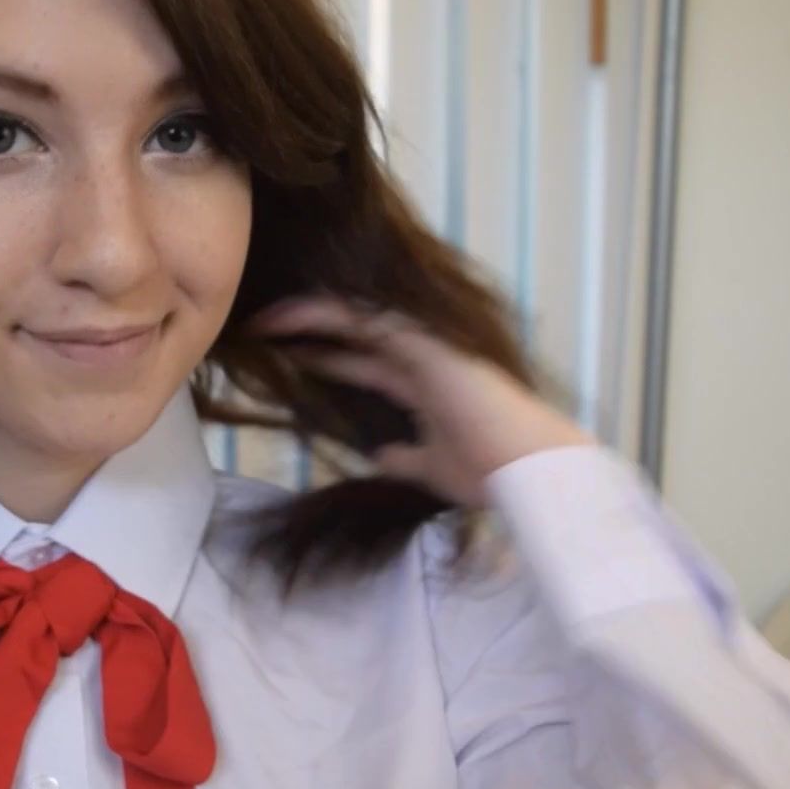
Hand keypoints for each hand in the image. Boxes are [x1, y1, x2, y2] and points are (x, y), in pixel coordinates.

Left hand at [248, 294, 594, 506]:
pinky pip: (363, 318)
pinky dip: (323, 316)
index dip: (328, 360)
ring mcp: (425, 345)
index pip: (366, 364)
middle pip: (356, 335)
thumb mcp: (432, 468)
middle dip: (310, 333)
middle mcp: (423, 358)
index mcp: (426, 385)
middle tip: (261, 330)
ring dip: (308, 317)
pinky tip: (288, 319)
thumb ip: (406, 457)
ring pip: (355, 318)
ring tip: (263, 319)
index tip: (286, 361)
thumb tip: (380, 456)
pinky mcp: (425, 341)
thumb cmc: (490, 473)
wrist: (528, 470)